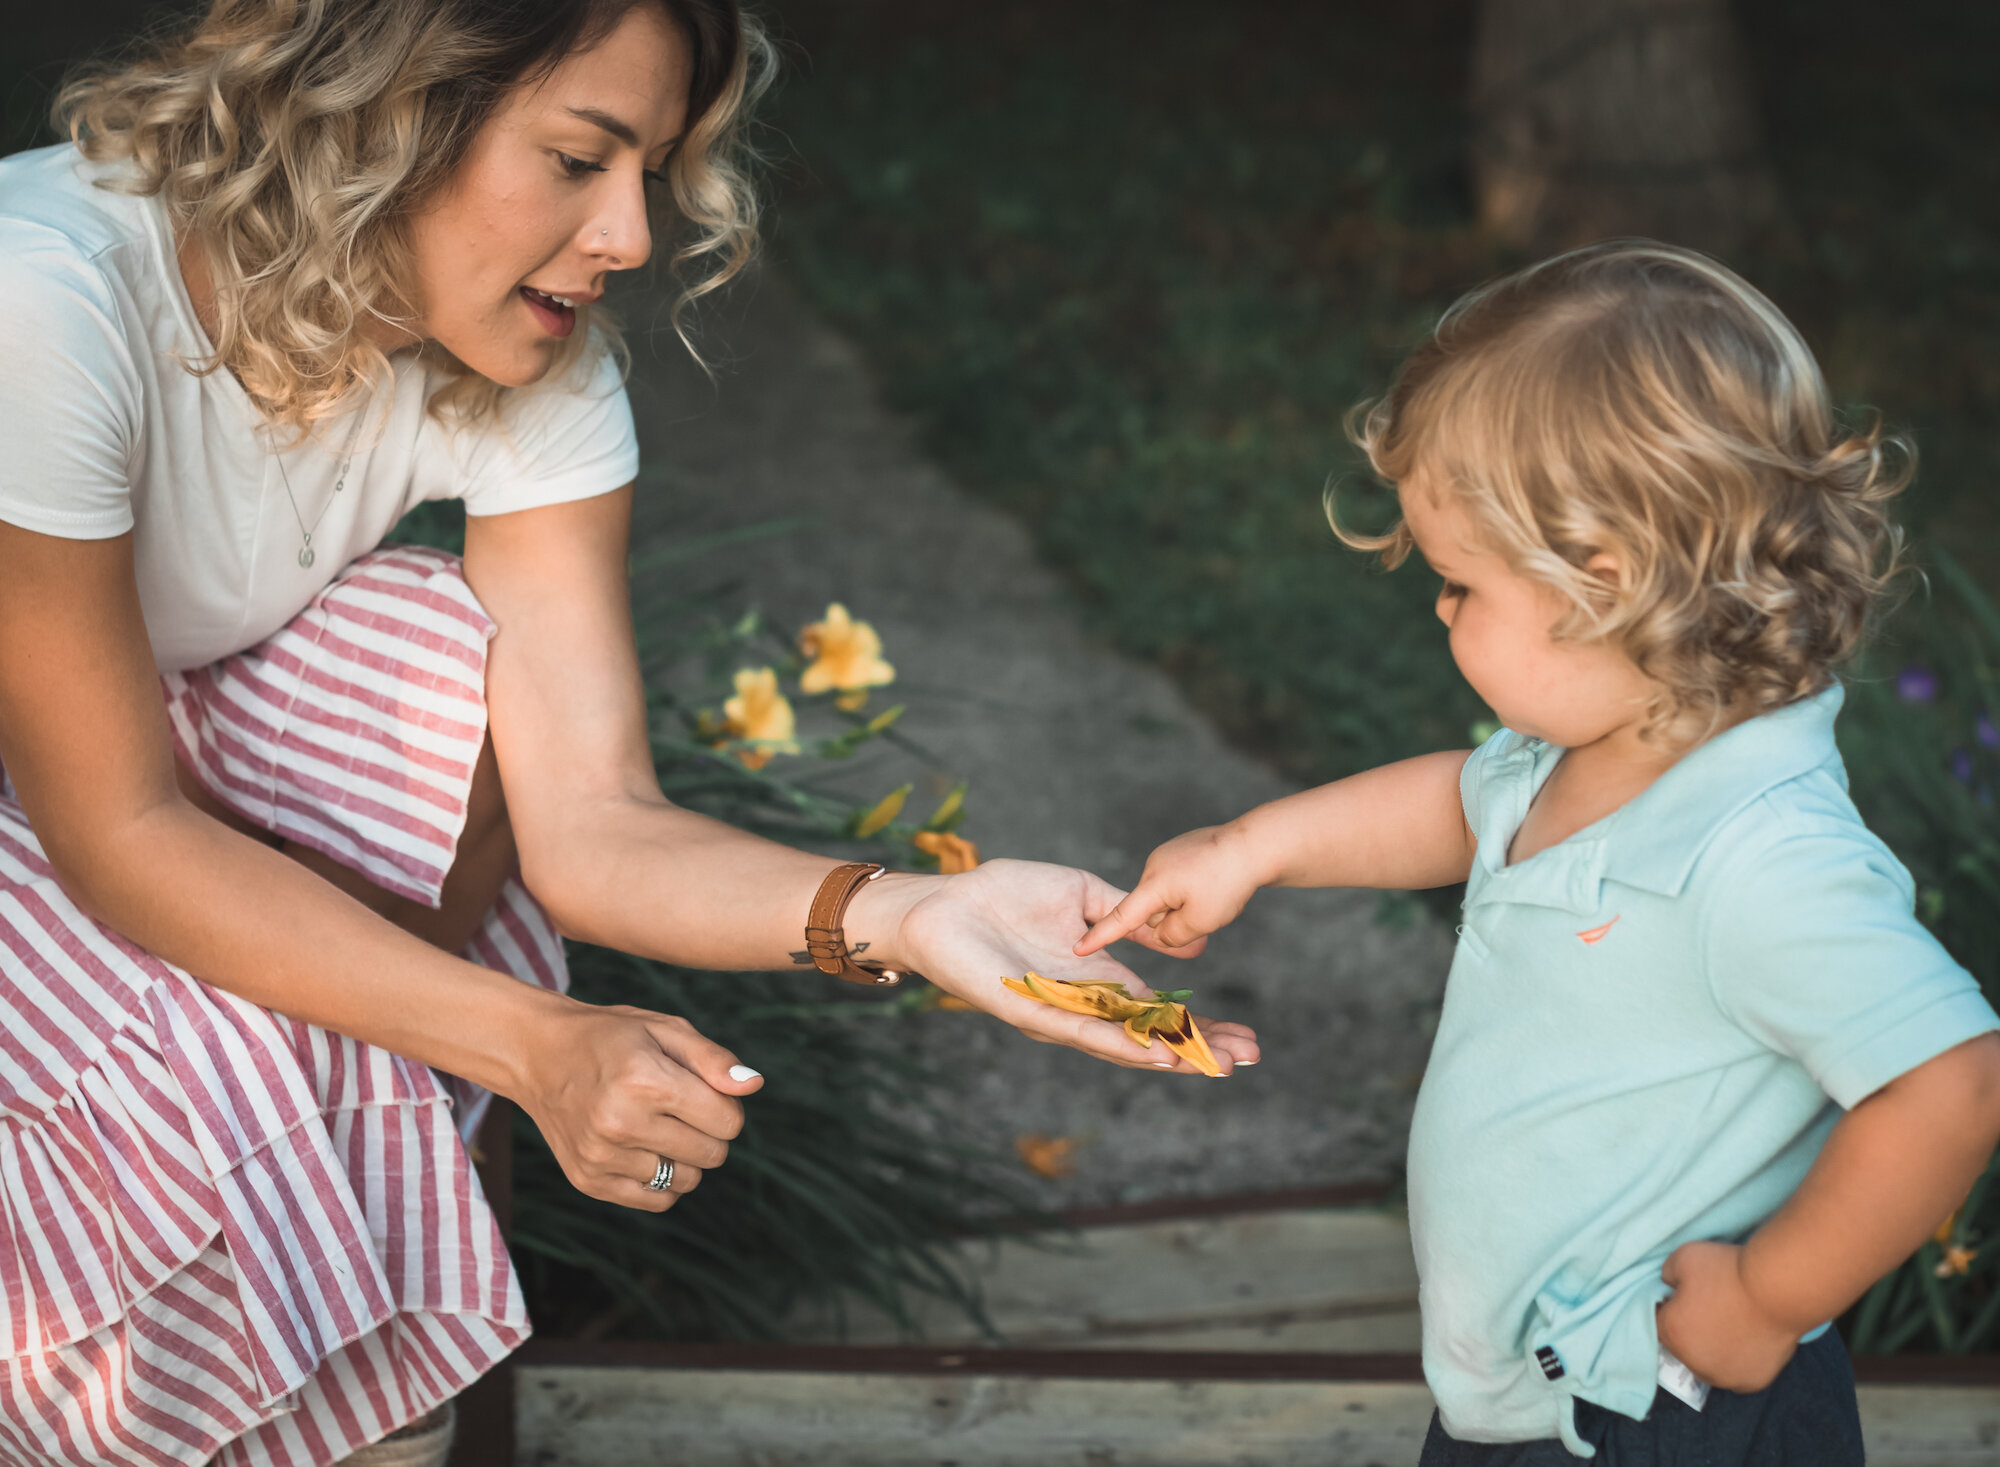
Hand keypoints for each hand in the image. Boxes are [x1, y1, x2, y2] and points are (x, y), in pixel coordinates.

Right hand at [507, 995, 764, 1211]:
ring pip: (687, 1180)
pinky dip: (662, 1180)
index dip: (726, 1104)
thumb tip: (753, 1086)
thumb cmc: (611, 1038)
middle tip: (680, 1106)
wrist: (538, 1054)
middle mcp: (620, 1123)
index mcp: (645, 1082)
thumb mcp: (664, 1029)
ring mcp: (601, 1157)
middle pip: (712, 1154)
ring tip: (659, 1125)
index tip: (702, 1089)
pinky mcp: (588, 1180)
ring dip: (686, 1156)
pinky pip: (656, 1200)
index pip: (728, 1121)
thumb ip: (713, 1059)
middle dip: (709, 1131)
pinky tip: (645, 1148)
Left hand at [853, 858, 1260, 1073]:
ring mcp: (1055, 1012)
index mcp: (1096, 978)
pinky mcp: (1025, 1010)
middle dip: (1196, 1049)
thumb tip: (1166, 923)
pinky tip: (1147, 1053)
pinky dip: (1113, 1043)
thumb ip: (1122, 911)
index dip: (1199, 1026)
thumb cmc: (1002, 894)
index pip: (1157, 1011)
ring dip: (1164, 1055)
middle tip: (1245, 1060)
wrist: (944, 902)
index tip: (1245, 1039)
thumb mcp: (1080, 894)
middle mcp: (1081, 1004)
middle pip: (1148, 1036)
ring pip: (1118, 1042)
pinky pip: (1075, 1029)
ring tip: (1206, 1065)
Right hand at [1072, 823, 1265, 956]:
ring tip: (1218, 894)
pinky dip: (1194, 890)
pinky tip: (1217, 882)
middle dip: (1173, 920)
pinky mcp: (1183, 849)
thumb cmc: (1227, 882)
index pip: (1121, 917)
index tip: (1077, 948)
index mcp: (1153, 884)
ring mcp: (1169, 854)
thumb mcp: (1199, 921)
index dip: (1100, 935)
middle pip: (1152, 910)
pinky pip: (1180, 881)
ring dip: (1186, 905)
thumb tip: (1162, 933)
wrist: (1256, 843)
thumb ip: (1171, 935)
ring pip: (1168, 897)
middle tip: (1208, 914)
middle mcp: (1154, 865)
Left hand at [1657, 1241, 1800, 1391]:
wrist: (1778, 1289)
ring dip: (1714, 1348)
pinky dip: (1740, 1359)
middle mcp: (1695, 1363)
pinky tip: (1748, 1338)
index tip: (1687, 1294)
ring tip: (1732, 1322)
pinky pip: (1738, 1371)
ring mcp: (1726, 1377)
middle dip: (1691, 1329)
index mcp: (1673, 1335)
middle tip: (1713, 1307)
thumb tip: (1669, 1286)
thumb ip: (1667, 1274)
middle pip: (1684, 1345)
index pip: (1659, 1322)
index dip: (1671, 1307)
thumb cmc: (1728, 1271)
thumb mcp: (1683, 1258)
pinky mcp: (1753, 1382)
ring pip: (1710, 1363)